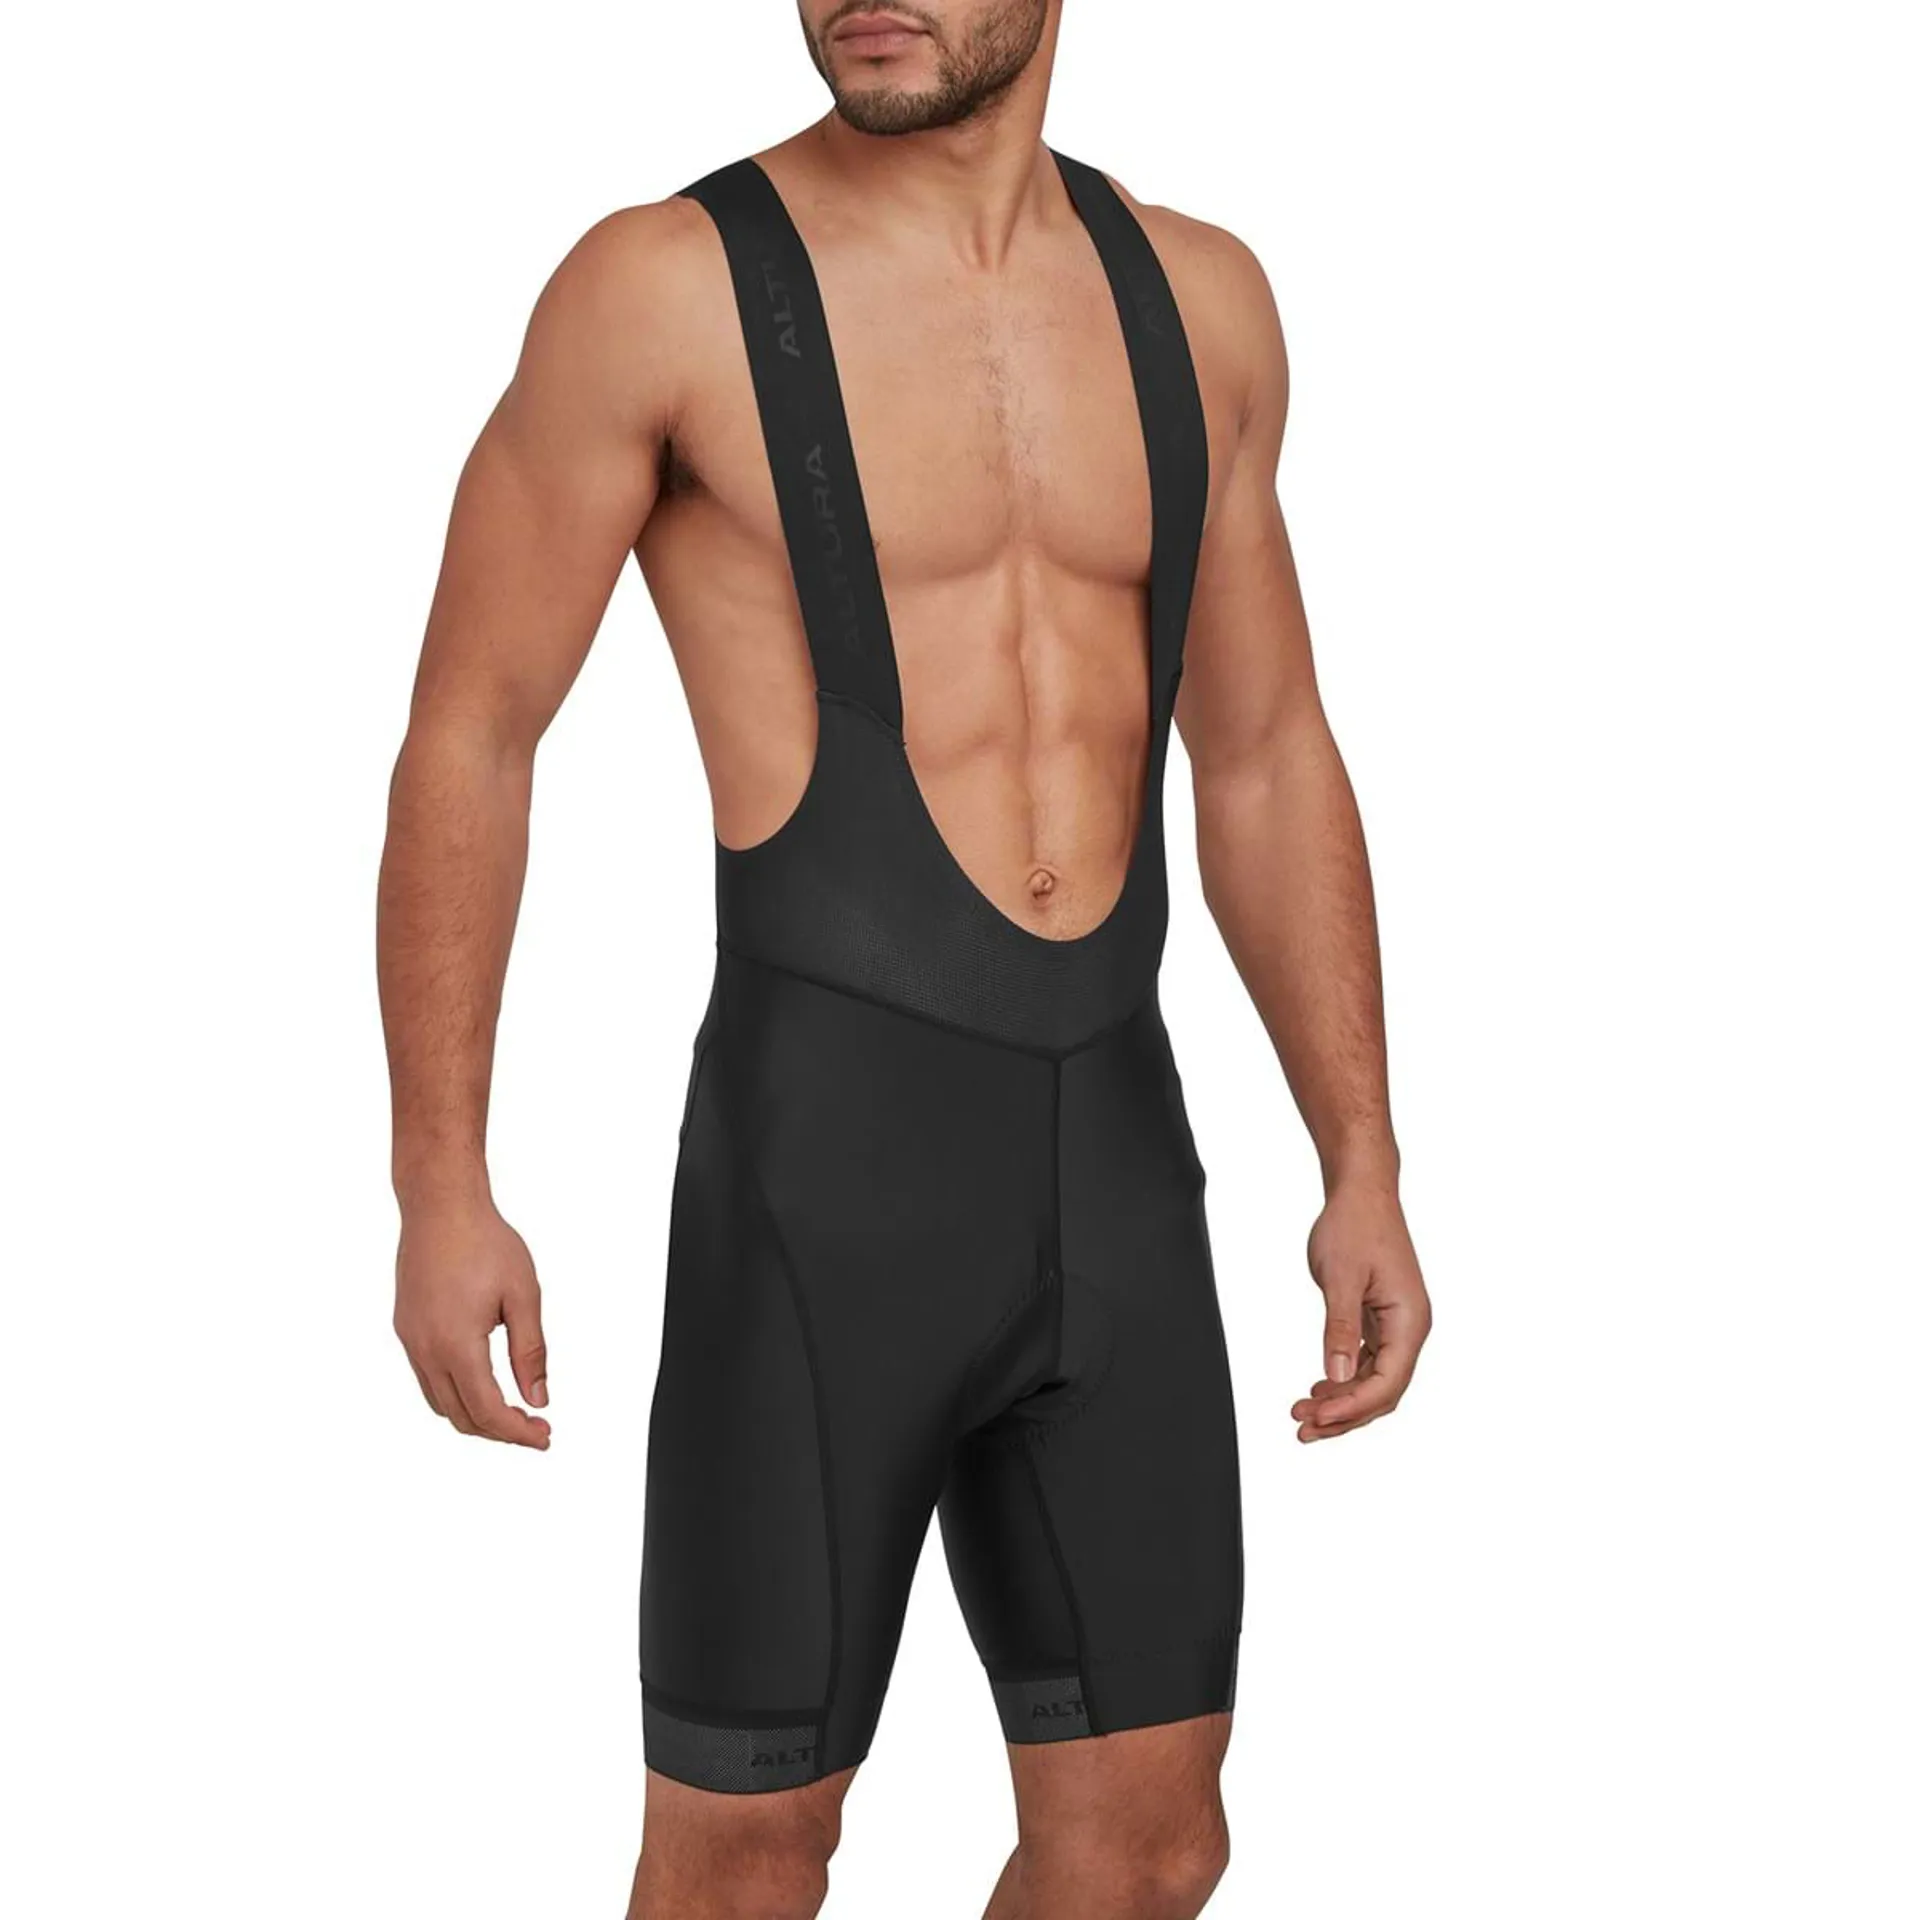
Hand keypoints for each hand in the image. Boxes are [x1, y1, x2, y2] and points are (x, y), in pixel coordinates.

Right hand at [393, 1199, 551, 1448]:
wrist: (440, 1206)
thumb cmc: (484, 1241)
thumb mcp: (523, 1296)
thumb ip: (531, 1353)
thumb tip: (538, 1399)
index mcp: (456, 1344)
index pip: (487, 1411)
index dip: (518, 1433)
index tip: (544, 1436)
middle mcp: (425, 1349)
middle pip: (460, 1417)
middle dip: (499, 1431)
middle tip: (534, 1428)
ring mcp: (410, 1341)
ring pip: (439, 1403)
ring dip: (474, 1417)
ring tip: (511, 1413)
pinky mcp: (406, 1329)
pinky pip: (427, 1379)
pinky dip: (454, 1395)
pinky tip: (480, 1385)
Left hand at [1292, 1180, 1430, 1442]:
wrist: (1361, 1193)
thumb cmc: (1354, 1226)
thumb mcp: (1341, 1277)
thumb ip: (1340, 1328)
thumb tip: (1338, 1377)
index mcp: (1410, 1321)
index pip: (1388, 1382)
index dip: (1353, 1406)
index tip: (1317, 1418)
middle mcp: (1410, 1328)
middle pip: (1383, 1391)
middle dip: (1345, 1415)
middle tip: (1303, 1429)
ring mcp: (1397, 1325)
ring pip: (1375, 1380)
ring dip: (1342, 1401)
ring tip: (1303, 1414)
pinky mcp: (1381, 1319)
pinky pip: (1368, 1362)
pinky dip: (1344, 1380)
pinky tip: (1318, 1390)